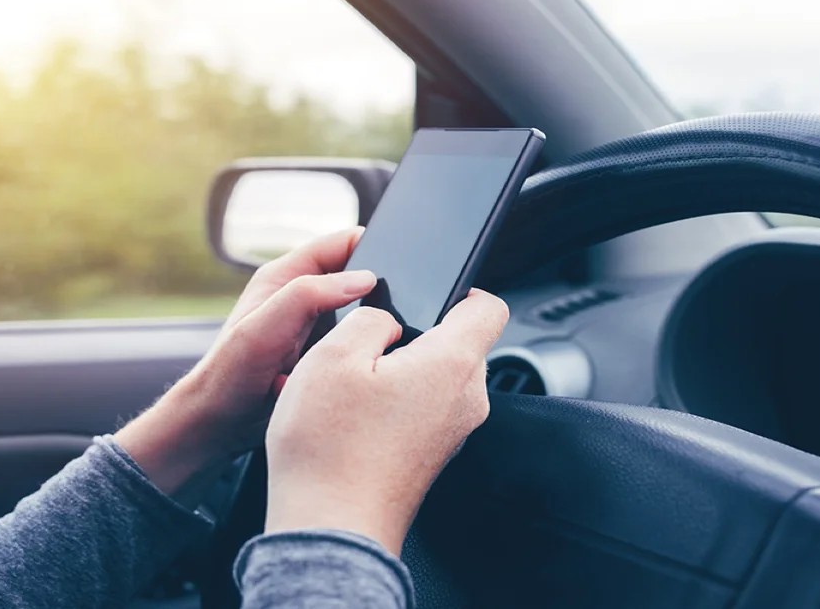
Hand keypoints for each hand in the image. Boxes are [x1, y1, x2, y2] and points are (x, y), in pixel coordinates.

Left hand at [115, 227, 374, 492]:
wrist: (218, 426)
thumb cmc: (229, 375)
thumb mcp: (265, 329)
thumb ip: (309, 295)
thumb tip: (364, 278)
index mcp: (286, 275)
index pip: (344, 242)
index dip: (374, 249)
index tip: (398, 270)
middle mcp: (302, 296)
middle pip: (358, 278)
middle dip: (379, 292)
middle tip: (390, 315)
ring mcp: (313, 326)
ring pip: (361, 314)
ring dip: (370, 327)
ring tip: (372, 345)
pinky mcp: (321, 354)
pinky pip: (354, 345)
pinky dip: (361, 353)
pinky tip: (362, 369)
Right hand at [264, 289, 508, 555]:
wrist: (330, 531)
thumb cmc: (330, 450)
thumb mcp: (333, 356)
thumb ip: (369, 319)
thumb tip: (387, 320)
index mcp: (453, 364)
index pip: (489, 306)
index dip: (459, 288)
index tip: (425, 290)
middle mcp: (466, 399)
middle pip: (459, 342)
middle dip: (417, 333)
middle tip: (366, 344)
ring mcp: (452, 432)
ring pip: (437, 377)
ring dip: (400, 371)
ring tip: (352, 385)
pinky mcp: (432, 456)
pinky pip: (423, 410)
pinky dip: (395, 403)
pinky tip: (354, 417)